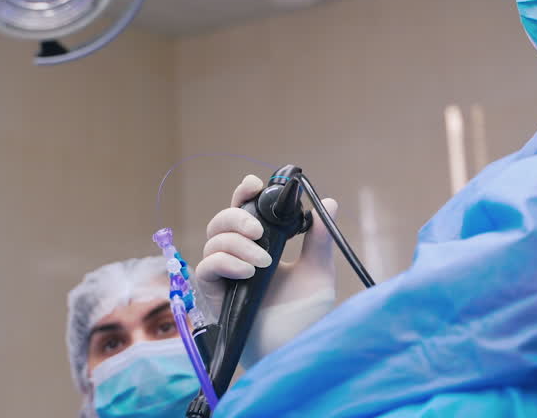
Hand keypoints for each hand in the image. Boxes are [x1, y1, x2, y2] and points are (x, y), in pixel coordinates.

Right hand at [194, 175, 338, 364]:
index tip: (254, 185)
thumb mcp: (318, 272)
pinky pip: (207, 267)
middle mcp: (240, 257)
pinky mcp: (214, 295)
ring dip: (237, 244)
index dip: (243, 193)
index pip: (245, 211)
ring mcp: (226, 275)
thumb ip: (319, 238)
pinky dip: (225, 262)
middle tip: (260, 231)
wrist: (295, 350)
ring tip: (263, 262)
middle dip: (237, 217)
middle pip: (222, 220)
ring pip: (214, 240)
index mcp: (263, 246)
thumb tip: (328, 202)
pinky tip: (247, 272)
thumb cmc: (306, 317)